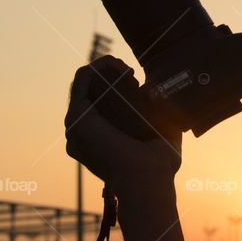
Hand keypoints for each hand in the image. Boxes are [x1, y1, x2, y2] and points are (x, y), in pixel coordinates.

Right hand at [65, 55, 181, 198]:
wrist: (148, 176)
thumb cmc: (160, 160)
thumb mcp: (161, 130)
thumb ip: (160, 113)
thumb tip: (165, 90)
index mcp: (100, 135)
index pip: (101, 100)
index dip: (117, 82)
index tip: (138, 80)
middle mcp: (85, 130)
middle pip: (93, 88)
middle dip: (112, 72)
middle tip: (132, 73)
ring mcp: (78, 123)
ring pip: (87, 80)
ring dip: (107, 66)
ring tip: (128, 68)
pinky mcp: (76, 116)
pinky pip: (83, 77)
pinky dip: (100, 64)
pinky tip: (120, 66)